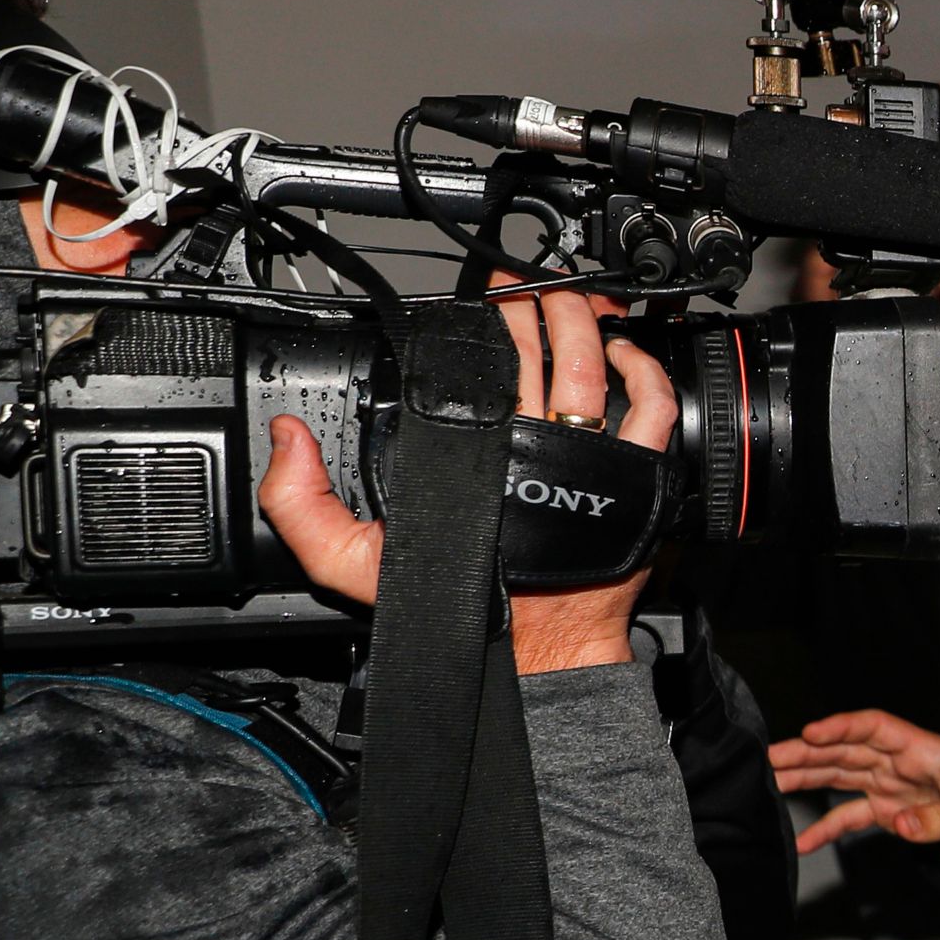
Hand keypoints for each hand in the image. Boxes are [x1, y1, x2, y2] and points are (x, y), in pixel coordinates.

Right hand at [257, 286, 676, 673]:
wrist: (534, 652)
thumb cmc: (459, 603)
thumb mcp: (356, 565)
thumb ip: (303, 506)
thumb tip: (286, 439)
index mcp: (479, 457)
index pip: (480, 370)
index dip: (485, 323)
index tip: (481, 298)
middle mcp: (538, 447)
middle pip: (543, 352)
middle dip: (534, 306)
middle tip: (524, 287)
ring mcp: (590, 458)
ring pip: (595, 368)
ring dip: (585, 321)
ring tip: (572, 296)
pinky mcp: (634, 477)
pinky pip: (653, 410)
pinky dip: (646, 372)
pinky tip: (627, 354)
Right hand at [769, 709, 939, 863]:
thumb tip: (903, 823)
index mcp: (925, 751)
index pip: (877, 727)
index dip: (844, 726)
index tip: (812, 731)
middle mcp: (903, 764)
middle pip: (848, 750)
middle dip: (808, 752)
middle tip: (768, 758)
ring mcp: (894, 787)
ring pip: (841, 776)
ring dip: (806, 778)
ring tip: (769, 782)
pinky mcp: (892, 813)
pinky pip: (852, 817)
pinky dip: (827, 828)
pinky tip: (802, 842)